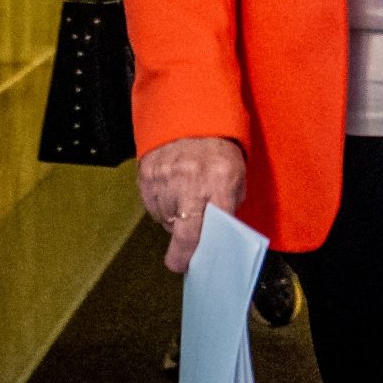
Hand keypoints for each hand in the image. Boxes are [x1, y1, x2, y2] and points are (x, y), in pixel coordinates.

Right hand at [138, 136, 245, 272]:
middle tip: (182, 256)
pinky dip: (162, 205)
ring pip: (165, 219)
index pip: (204, 230)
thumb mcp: (236, 176)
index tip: (188, 266)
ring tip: (185, 200)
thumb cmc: (218, 150)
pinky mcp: (146, 175)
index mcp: (218, 181)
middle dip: (182, 249)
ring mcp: (164, 178)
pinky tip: (173, 191)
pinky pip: (153, 206)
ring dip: (175, 219)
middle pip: (181, 231)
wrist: (191, 116)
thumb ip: (228, 208)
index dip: (194, 254)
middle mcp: (189, 180)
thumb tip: (219, 239)